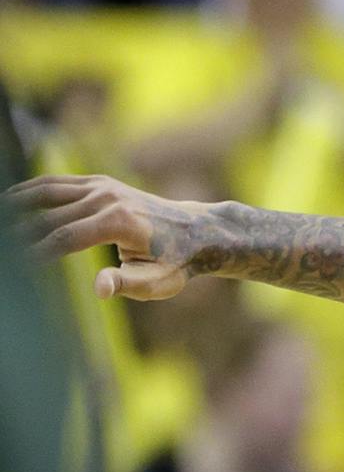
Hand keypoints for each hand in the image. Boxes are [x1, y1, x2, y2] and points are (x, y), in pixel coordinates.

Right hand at [7, 174, 202, 299]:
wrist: (196, 231)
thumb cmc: (176, 263)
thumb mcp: (158, 282)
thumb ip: (127, 284)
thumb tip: (100, 288)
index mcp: (119, 222)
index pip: (64, 237)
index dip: (35, 251)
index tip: (17, 266)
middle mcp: (107, 198)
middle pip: (49, 216)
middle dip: (19, 231)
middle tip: (3, 251)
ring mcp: (102, 186)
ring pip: (46, 192)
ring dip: (16, 204)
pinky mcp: (98, 182)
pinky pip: (56, 183)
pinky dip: (30, 190)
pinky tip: (10, 200)